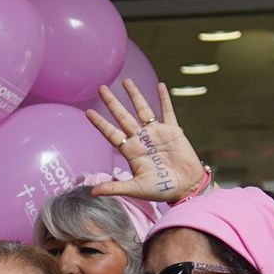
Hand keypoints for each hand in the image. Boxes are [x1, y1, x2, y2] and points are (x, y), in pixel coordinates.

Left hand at [85, 80, 205, 203]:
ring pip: (143, 109)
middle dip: (112, 102)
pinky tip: (160, 85)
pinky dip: (164, 99)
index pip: (111, 134)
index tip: (88, 113)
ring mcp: (156, 133)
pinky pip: (168, 111)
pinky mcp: (173, 131)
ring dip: (135, 95)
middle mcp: (141, 139)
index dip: (100, 123)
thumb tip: (91, 193)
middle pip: (123, 116)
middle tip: (101, 88)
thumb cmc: (160, 190)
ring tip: (126, 81)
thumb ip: (114, 187)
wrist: (186, 187)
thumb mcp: (135, 189)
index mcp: (130, 151)